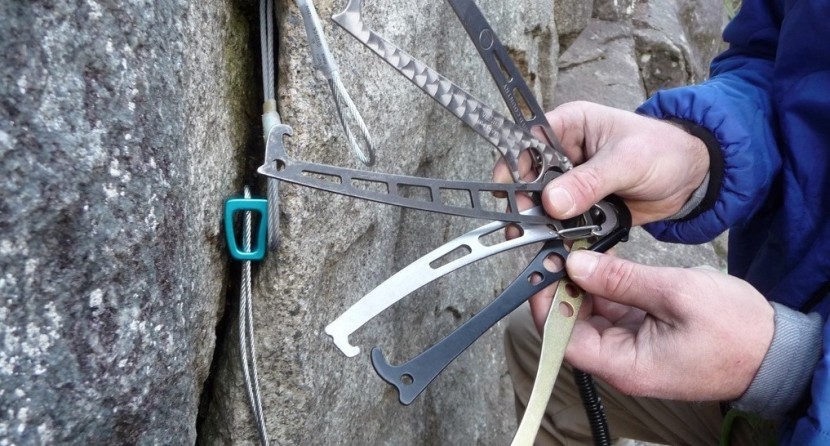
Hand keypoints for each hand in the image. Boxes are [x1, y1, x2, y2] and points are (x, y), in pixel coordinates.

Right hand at [493, 101, 710, 225]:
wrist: (691, 178)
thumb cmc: (665, 151)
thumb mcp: (628, 161)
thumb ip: (590, 181)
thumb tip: (554, 201)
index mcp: (568, 126)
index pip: (526, 144)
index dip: (515, 169)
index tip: (514, 195)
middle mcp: (563, 154)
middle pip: (528, 180)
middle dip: (527, 205)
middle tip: (528, 228)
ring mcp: (571, 183)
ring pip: (542, 206)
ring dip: (543, 225)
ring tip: (544, 243)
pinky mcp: (580, 207)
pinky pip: (561, 224)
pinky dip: (561, 237)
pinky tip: (562, 248)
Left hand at [562, 250, 773, 400]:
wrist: (776, 349)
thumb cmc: (735, 330)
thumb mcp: (676, 294)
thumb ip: (621, 280)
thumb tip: (577, 265)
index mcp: (625, 364)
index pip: (563, 339)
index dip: (548, 304)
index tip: (546, 269)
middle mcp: (623, 362)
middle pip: (573, 327)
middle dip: (565, 289)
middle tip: (561, 251)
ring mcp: (634, 349)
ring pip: (592, 317)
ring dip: (585, 286)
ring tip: (580, 251)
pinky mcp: (645, 336)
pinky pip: (614, 312)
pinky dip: (607, 288)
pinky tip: (604, 263)